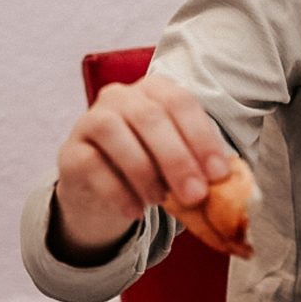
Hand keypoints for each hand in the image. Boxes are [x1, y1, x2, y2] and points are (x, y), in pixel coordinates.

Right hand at [52, 73, 229, 260]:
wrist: (102, 191)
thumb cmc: (151, 169)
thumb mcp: (178, 163)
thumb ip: (200, 166)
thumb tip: (230, 185)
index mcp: (154, 91)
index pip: (180, 103)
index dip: (202, 137)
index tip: (219, 174)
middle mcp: (120, 97)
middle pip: (149, 118)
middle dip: (177, 159)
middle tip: (196, 195)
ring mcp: (90, 120)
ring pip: (115, 135)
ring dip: (145, 172)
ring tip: (160, 201)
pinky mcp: (70, 152)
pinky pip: (93, 166)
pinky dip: (119, 192)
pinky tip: (136, 211)